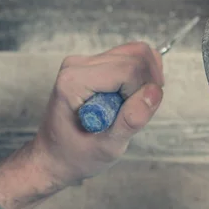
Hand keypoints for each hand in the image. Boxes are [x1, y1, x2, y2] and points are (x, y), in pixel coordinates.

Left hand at [33, 42, 164, 188]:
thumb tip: (154, 93)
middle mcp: (78, 64)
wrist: (54, 156)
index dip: (143, 91)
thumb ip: (131, 120)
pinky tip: (131, 98)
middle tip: (138, 111)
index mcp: (75, 81)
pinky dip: (141, 77)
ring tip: (134, 105)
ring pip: (137, 53)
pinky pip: (132, 58)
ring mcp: (86, 61)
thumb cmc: (75, 154)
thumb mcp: (107, 148)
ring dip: (147, 80)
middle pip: (136, 56)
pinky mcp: (95, 63)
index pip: (129, 69)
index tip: (135, 115)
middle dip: (148, 83)